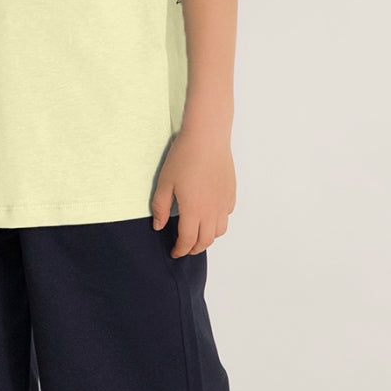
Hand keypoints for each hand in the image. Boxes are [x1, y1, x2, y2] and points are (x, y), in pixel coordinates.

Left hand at [150, 128, 234, 256]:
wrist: (207, 138)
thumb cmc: (184, 157)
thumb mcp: (165, 183)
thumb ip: (161, 208)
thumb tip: (159, 226)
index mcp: (193, 211)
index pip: (187, 241)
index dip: (180, 250)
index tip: (174, 252)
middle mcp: (211, 211)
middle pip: (206, 241)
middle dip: (194, 249)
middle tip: (185, 248)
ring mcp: (223, 202)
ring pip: (220, 231)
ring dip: (208, 238)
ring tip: (198, 235)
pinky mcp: (230, 193)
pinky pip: (227, 215)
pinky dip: (219, 222)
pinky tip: (210, 216)